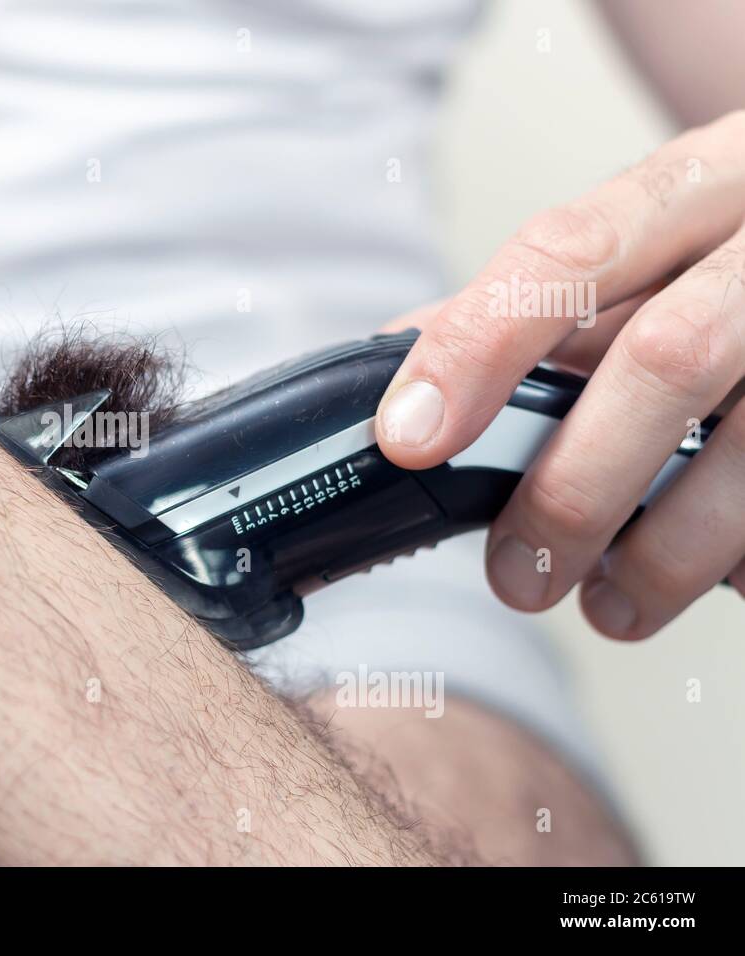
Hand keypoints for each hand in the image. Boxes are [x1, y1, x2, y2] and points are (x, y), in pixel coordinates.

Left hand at [375, 112, 744, 639]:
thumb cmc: (743, 254)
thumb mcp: (657, 243)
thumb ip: (536, 299)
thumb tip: (403, 355)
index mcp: (697, 189)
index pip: (567, 252)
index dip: (478, 346)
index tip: (412, 437)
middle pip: (668, 359)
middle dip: (573, 489)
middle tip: (517, 574)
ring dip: (664, 553)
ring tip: (612, 607)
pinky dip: (744, 557)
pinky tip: (719, 574)